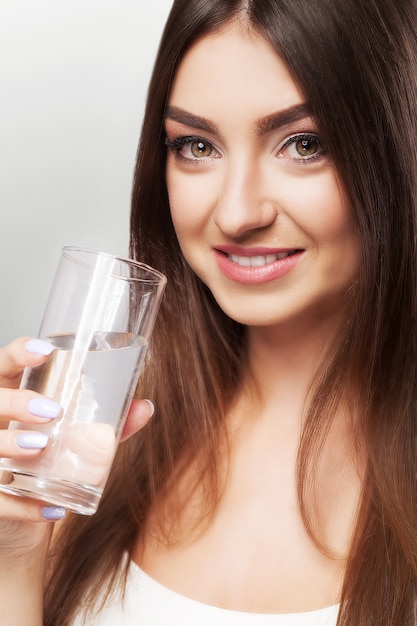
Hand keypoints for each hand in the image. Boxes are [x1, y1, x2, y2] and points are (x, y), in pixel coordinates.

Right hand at [0, 338, 153, 558]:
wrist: (26, 515)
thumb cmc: (48, 462)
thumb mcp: (75, 437)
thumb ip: (106, 422)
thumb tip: (144, 407)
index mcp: (10, 398)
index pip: (4, 367)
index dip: (19, 354)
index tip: (46, 350)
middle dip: (17, 402)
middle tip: (52, 410)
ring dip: (11, 442)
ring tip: (41, 445)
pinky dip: (23, 505)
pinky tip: (52, 509)